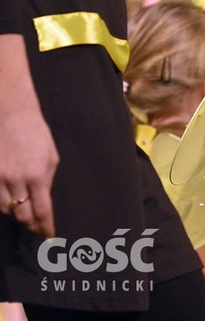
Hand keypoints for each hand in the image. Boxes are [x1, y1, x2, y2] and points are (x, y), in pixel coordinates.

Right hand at [0, 107, 57, 237]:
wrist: (11, 116)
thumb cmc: (36, 135)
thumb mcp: (51, 158)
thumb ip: (47, 181)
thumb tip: (43, 201)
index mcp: (37, 176)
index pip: (42, 211)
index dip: (45, 227)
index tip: (49, 236)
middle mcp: (15, 180)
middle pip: (22, 216)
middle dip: (31, 226)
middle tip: (38, 231)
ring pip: (5, 210)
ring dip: (16, 215)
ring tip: (25, 216)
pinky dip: (2, 205)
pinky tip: (10, 204)